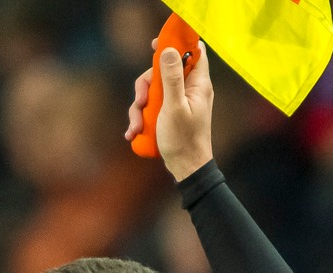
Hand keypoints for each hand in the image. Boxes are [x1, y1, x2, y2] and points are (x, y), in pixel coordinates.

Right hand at [124, 41, 214, 181]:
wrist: (187, 169)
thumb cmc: (184, 141)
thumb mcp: (174, 107)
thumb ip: (172, 78)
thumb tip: (168, 50)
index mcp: (198, 84)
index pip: (193, 51)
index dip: (176, 44)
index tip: (156, 45)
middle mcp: (190, 90)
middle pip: (164, 71)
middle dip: (147, 85)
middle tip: (140, 101)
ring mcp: (179, 102)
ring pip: (154, 90)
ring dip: (140, 107)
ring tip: (136, 126)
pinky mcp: (170, 114)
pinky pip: (152, 107)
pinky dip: (141, 117)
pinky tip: (134, 132)